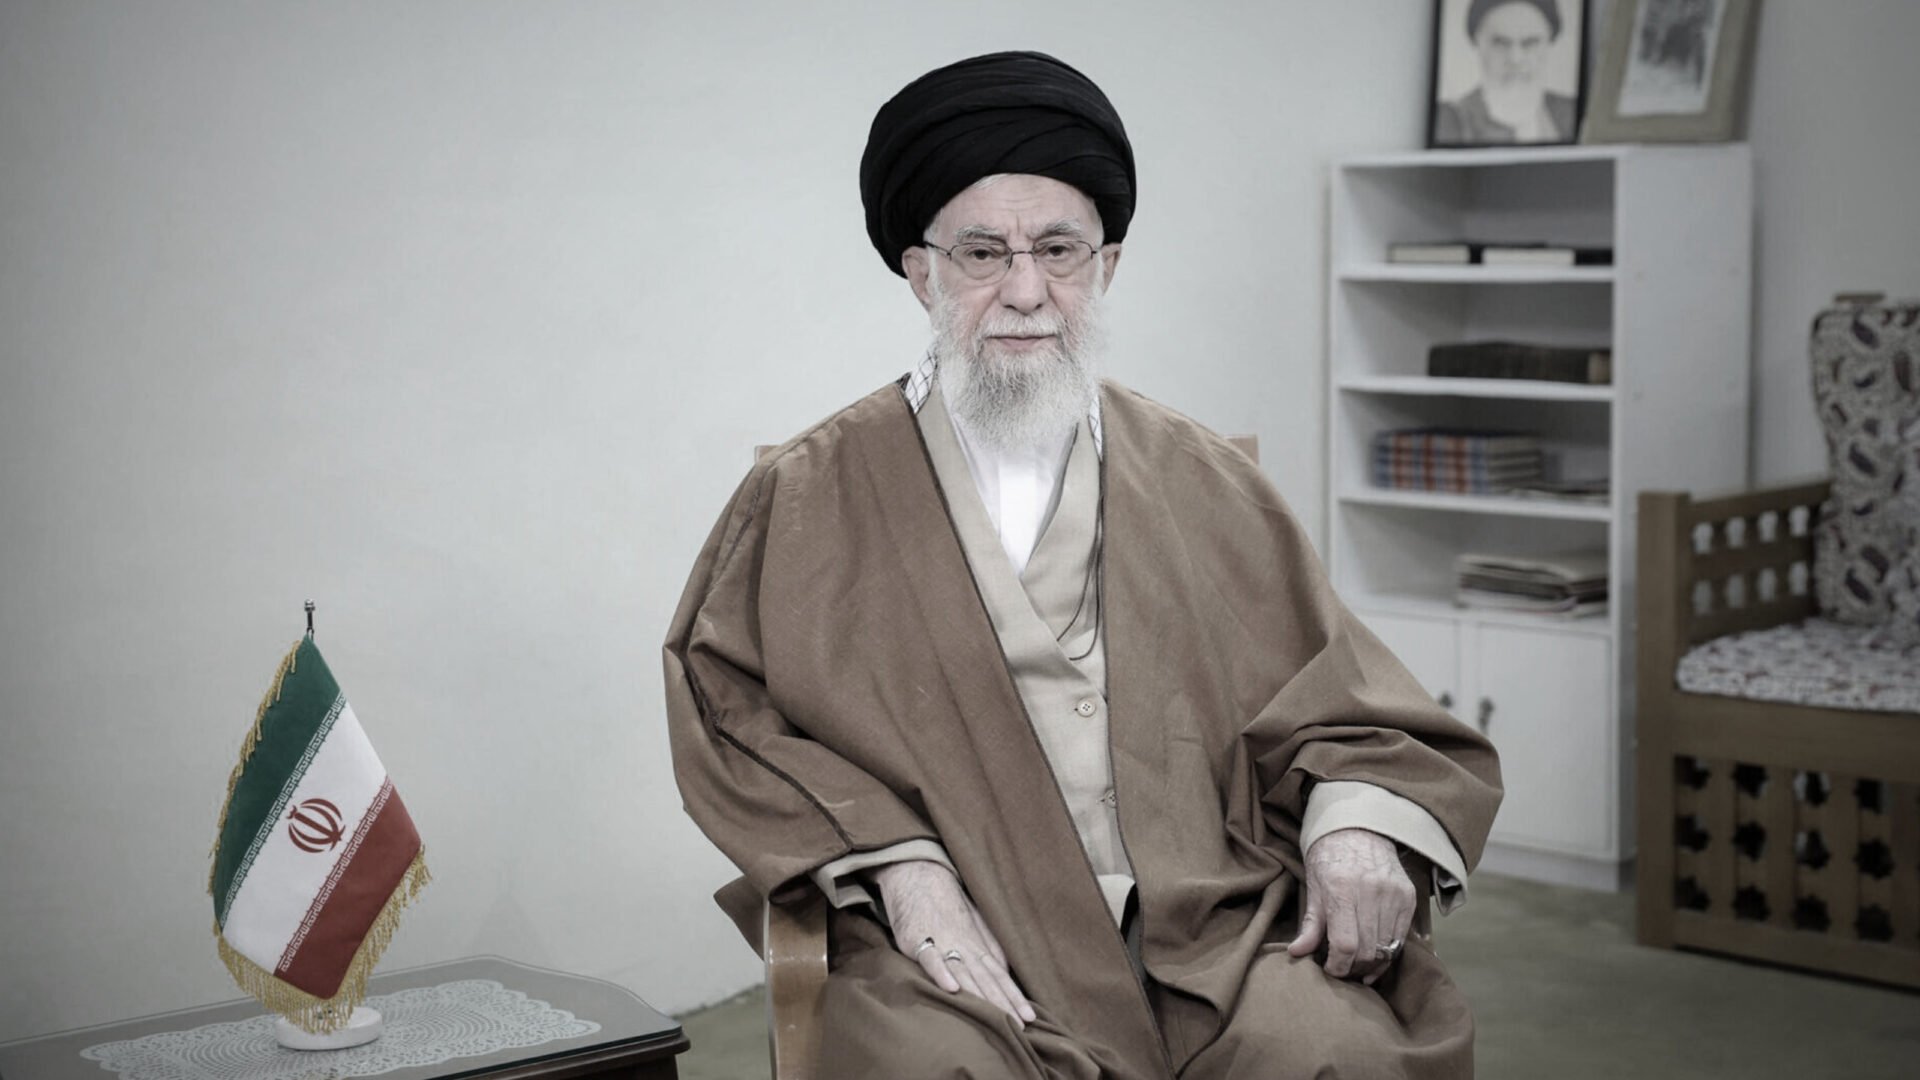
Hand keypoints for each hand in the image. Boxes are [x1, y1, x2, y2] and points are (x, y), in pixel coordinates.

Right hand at [871, 860, 1035, 1026]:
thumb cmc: (948, 906)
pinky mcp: (918, 941)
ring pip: (964, 973)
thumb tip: (1007, 973)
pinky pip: (931, 959)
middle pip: (987, 979)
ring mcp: (942, 943)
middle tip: (1019, 1027)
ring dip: (979, 995)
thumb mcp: (975, 925)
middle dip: (1004, 1004)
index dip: (1015, 997)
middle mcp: (965, 946)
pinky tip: (951, 989)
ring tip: (994, 1016)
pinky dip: (941, 973)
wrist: (919, 878)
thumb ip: (990, 948)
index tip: (1029, 1018)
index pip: (1000, 975)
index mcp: (979, 945)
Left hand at [1286, 828, 1415, 985]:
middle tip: (1343, 969)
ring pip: (1387, 948)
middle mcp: (1372, 892)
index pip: (1345, 944)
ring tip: (1358, 964)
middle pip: (1368, 950)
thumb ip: (1309, 925)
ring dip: (1372, 963)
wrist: (1358, 829)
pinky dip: (1389, 951)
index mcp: (1342, 889)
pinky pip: (1401, 938)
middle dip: (1354, 968)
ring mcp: (1394, 894)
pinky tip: (1376, 954)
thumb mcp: (1313, 888)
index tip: (1331, 970)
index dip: (1338, 966)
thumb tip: (1297, 952)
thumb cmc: (1329, 859)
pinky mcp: (1409, 897)